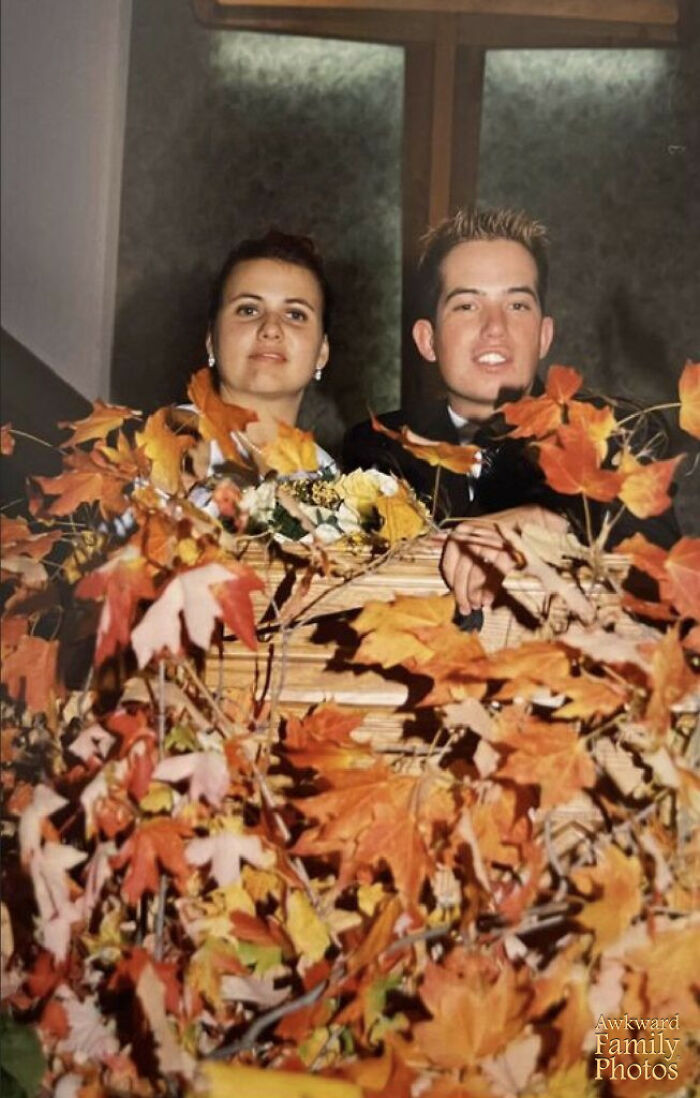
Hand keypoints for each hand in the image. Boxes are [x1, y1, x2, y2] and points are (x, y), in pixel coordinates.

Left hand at [439, 505, 568, 613]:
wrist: (529, 521)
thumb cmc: (502, 536)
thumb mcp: (478, 541)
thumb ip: (465, 558)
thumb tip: (457, 587)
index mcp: (462, 532)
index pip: (448, 562)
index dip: (451, 584)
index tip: (455, 597)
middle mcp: (474, 534)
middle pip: (462, 569)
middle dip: (463, 593)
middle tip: (466, 608)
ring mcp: (491, 540)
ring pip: (477, 572)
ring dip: (475, 593)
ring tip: (477, 605)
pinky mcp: (507, 548)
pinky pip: (495, 572)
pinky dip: (490, 589)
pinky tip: (488, 599)